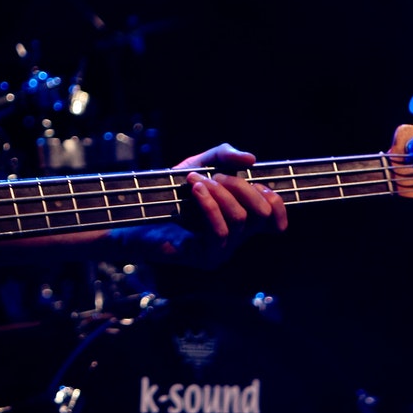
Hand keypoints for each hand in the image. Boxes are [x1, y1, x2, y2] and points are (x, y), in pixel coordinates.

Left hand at [136, 143, 287, 268]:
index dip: (276, 202)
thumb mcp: (198, 164)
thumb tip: (251, 159)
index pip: (275, 220)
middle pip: (261, 214)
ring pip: (239, 220)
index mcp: (240, 220)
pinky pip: (220, 233)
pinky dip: (210, 206)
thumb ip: (223, 156)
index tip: (258, 184)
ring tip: (195, 180)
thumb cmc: (168, 191)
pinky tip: (196, 190)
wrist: (136, 213)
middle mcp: (235, 238)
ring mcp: (221, 250)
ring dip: (220, 192)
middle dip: (241, 187)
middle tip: (215, 175)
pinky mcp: (204, 257)